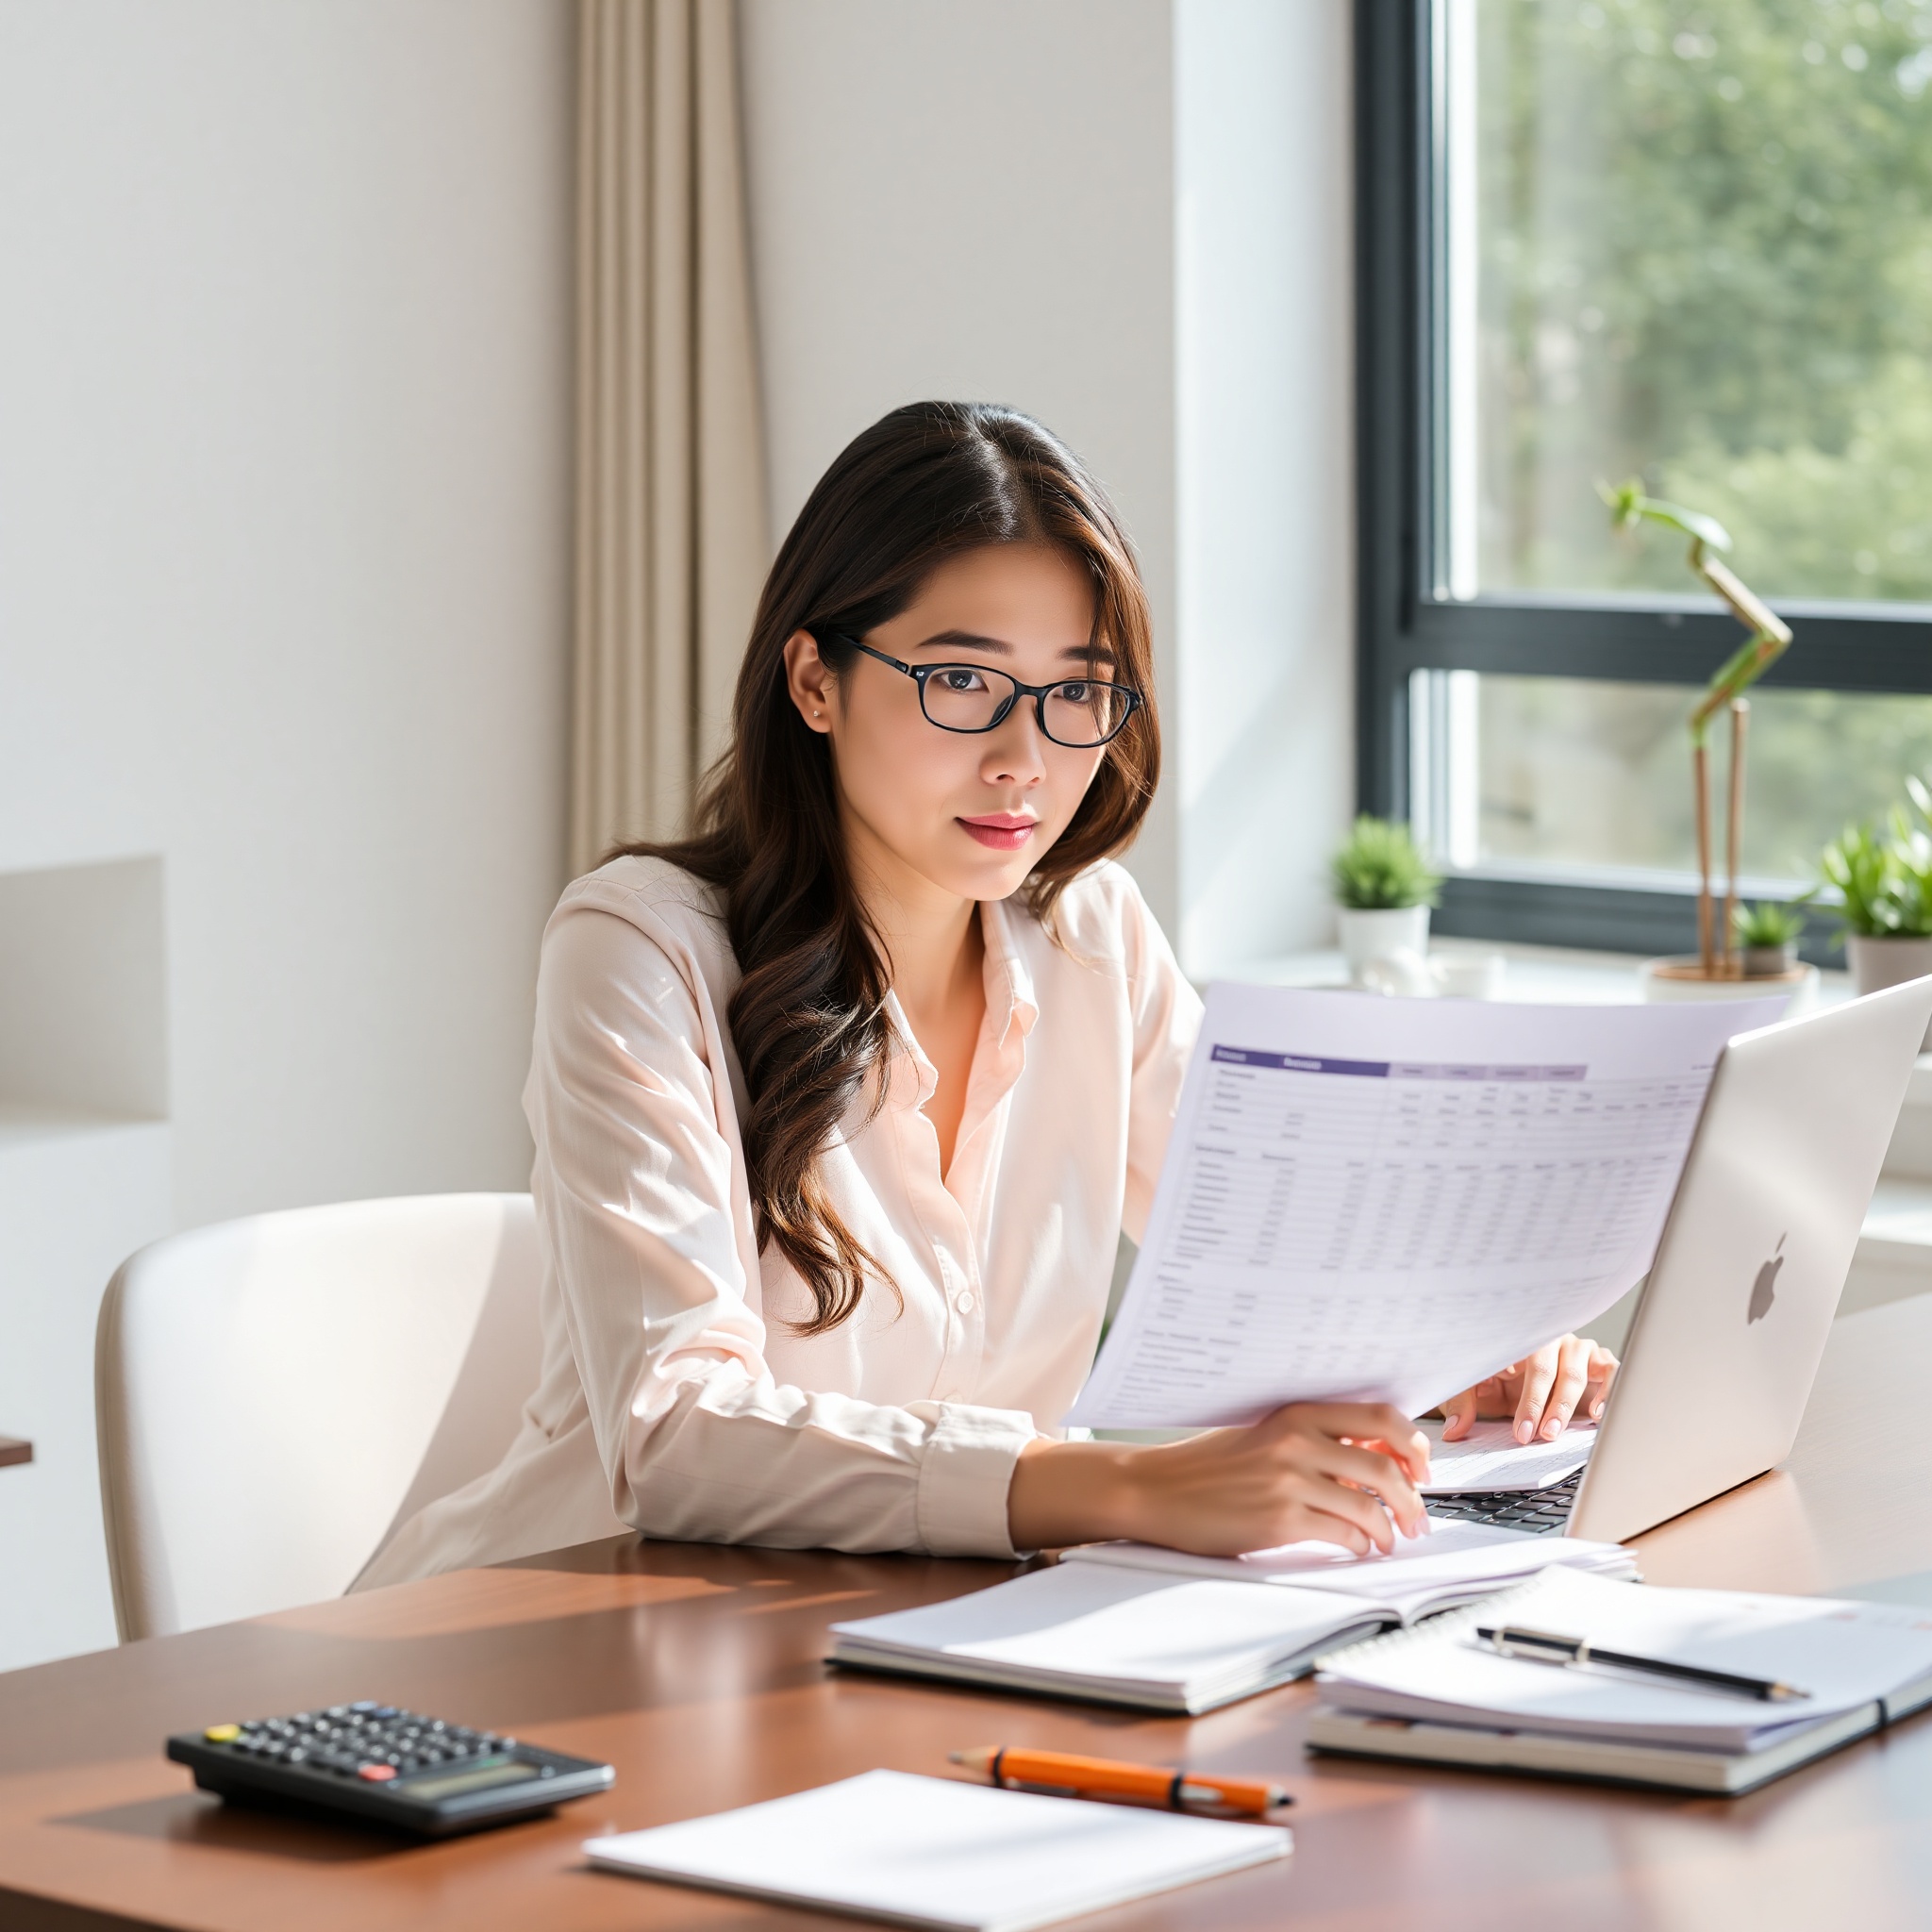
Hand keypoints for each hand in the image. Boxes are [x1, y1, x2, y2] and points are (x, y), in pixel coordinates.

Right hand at [1007, 1403, 1431, 1558]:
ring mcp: (1289, 1480)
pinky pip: (1343, 1534)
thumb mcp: (1263, 1436)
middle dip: (1414, 1497)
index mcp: (1295, 1413)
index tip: (1421, 1467)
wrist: (1157, 1490)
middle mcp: (1296, 1440)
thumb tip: (1375, 1453)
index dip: (1412, 1444)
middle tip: (1418, 1516)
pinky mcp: (1280, 1519)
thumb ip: (1314, 1439)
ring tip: (1389, 1540)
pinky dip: (1359, 1546)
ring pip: (1370, 1505)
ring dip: (1391, 1528)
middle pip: (1386, 1464)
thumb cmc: (1208, 1467)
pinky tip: (1355, 1549)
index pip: (1379, 1415)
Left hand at [1438, 1335, 1618, 1445]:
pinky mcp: (1597, 1360)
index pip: (1517, 1361)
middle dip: (1540, 1405)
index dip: (1521, 1398)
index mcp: (1515, 1340)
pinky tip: (1597, 1413)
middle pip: (1546, 1369)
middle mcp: (1547, 1341)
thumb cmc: (1495, 1375)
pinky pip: (1610, 1370)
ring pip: (1575, 1372)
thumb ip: (1462, 1403)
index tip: (1519, 1429)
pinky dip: (1608, 1390)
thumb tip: (1454, 1430)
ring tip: (1554, 1431)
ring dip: (1565, 1404)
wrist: (1515, 1374)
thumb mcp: (1473, 1386)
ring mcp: (1573, 1348)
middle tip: (1534, 1435)